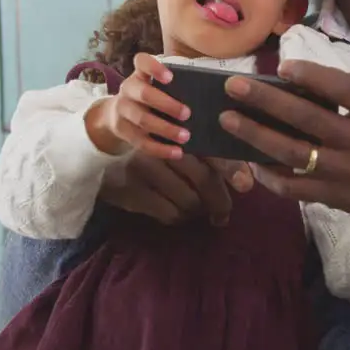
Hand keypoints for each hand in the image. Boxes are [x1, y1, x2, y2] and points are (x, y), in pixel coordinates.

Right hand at [85, 53, 190, 159]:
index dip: (154, 67)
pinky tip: (177, 153)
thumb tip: (209, 91)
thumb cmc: (147, 96)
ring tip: (185, 136)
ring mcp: (123, 110)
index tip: (170, 77)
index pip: (141, 62)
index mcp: (139, 74)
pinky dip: (160, 149)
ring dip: (166, 129)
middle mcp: (128, 89)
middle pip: (144, 94)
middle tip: (187, 114)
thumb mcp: (153, 85)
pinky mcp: (122, 131)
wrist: (114, 114)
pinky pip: (141, 142)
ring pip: (143, 120)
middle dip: (167, 104)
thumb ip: (173, 85)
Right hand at [99, 153, 251, 225]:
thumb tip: (247, 180)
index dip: (233, 169)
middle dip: (219, 202)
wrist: (102, 154)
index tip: (246, 186)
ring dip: (198, 211)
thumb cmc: (153, 148)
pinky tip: (179, 214)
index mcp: (179, 131)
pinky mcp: (131, 190)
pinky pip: (168, 214)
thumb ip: (210, 154)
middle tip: (222, 215)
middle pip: (204, 179)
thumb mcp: (179, 143)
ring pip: (188, 201)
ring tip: (198, 210)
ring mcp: (144, 167)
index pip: (212, 150)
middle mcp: (162, 146)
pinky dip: (179, 218)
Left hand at [218, 60, 349, 219]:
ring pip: (295, 154)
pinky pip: (295, 188)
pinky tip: (250, 160)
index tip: (280, 67)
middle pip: (310, 120)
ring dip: (257, 136)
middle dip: (267, 101)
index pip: (345, 92)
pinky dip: (270, 176)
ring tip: (228, 119)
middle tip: (233, 86)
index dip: (312, 77)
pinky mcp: (337, 198)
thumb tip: (319, 78)